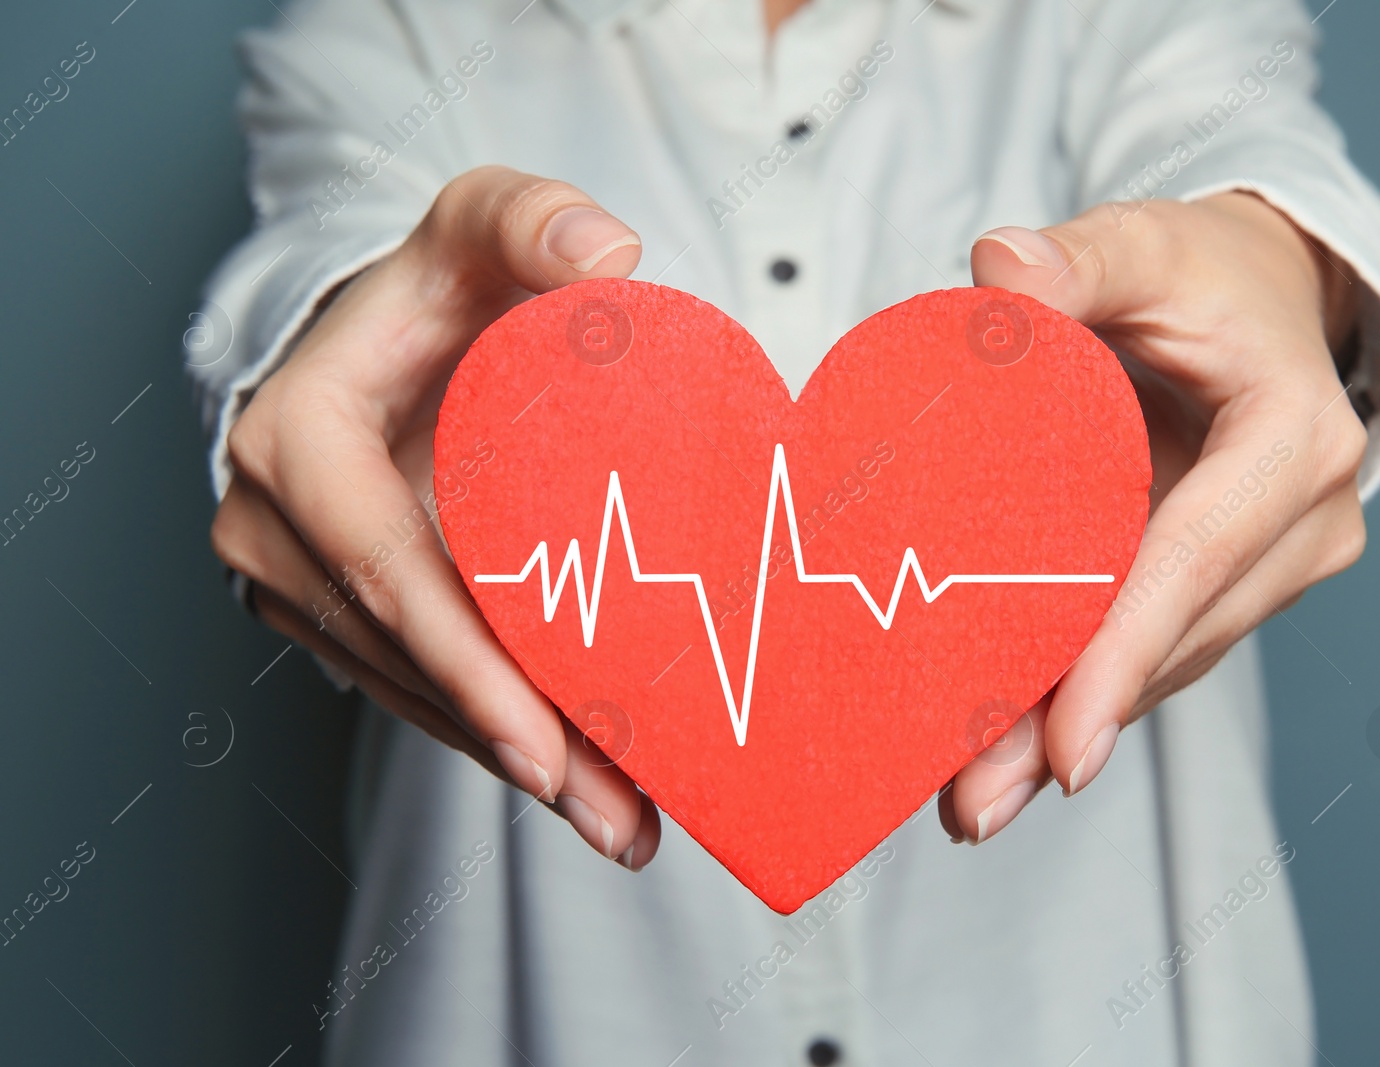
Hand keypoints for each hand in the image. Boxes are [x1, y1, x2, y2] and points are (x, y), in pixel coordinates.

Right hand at [211, 166, 663, 868]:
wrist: (389, 334)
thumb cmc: (438, 286)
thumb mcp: (482, 225)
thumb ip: (535, 221)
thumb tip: (612, 261)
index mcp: (297, 442)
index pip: (386, 569)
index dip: (466, 664)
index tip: (547, 743)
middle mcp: (273, 529)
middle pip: (406, 659)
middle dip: (513, 745)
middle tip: (617, 817)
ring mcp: (295, 584)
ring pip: (413, 693)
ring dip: (516, 764)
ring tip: (620, 823)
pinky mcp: (334, 616)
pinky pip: (417, 688)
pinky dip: (497, 737)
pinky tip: (580, 784)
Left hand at [941, 192, 1367, 842]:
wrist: (1261, 299)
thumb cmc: (1202, 273)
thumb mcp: (1144, 244)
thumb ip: (1077, 259)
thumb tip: (1000, 269)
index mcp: (1295, 440)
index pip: (1193, 558)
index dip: (1122, 653)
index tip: (1062, 749)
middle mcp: (1306, 524)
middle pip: (1175, 640)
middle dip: (1074, 724)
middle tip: (975, 804)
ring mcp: (1278, 567)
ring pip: (1166, 665)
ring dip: (1070, 731)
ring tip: (975, 801)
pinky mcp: (1235, 589)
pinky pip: (1157, 652)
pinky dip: (1086, 697)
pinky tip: (1011, 751)